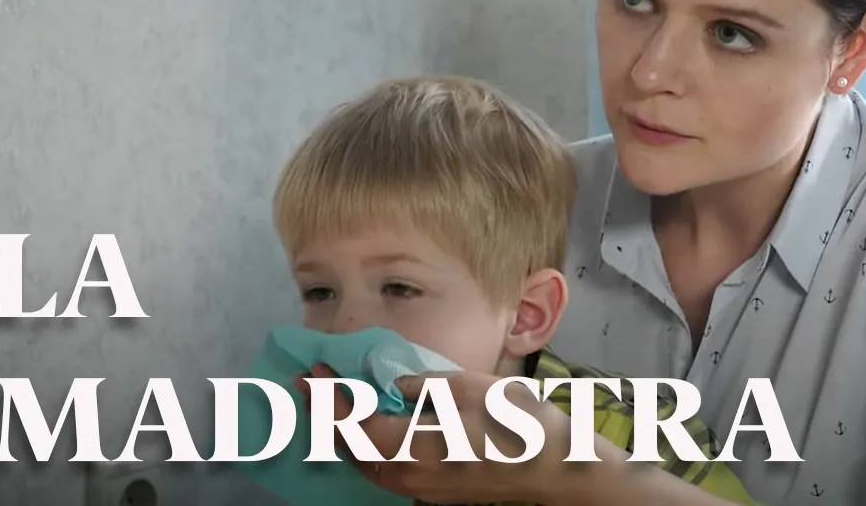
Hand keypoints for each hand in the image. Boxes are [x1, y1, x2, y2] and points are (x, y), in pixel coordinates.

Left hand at [293, 364, 582, 503]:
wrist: (554, 468)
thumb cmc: (516, 423)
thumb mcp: (469, 387)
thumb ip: (423, 384)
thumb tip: (396, 384)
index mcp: (409, 449)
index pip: (350, 425)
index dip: (326, 398)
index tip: (310, 373)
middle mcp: (405, 477)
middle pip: (349, 451)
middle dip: (327, 417)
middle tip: (314, 386)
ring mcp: (419, 490)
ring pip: (366, 465)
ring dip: (346, 434)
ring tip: (336, 404)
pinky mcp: (434, 492)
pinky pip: (385, 471)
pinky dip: (368, 448)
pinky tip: (373, 427)